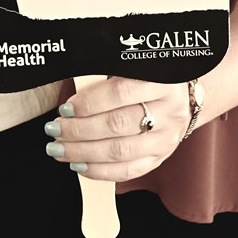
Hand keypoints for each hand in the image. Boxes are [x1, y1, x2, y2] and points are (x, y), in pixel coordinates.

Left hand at [44, 76, 191, 182]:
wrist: (184, 96)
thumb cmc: (148, 77)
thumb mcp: (133, 66)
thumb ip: (105, 76)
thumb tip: (71, 90)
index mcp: (162, 81)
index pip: (120, 93)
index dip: (89, 103)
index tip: (64, 109)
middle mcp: (168, 111)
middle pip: (117, 125)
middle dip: (79, 130)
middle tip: (54, 130)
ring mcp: (166, 138)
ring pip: (120, 151)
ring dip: (83, 152)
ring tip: (58, 149)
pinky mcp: (161, 157)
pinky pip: (129, 171)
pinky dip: (100, 171)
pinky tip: (79, 165)